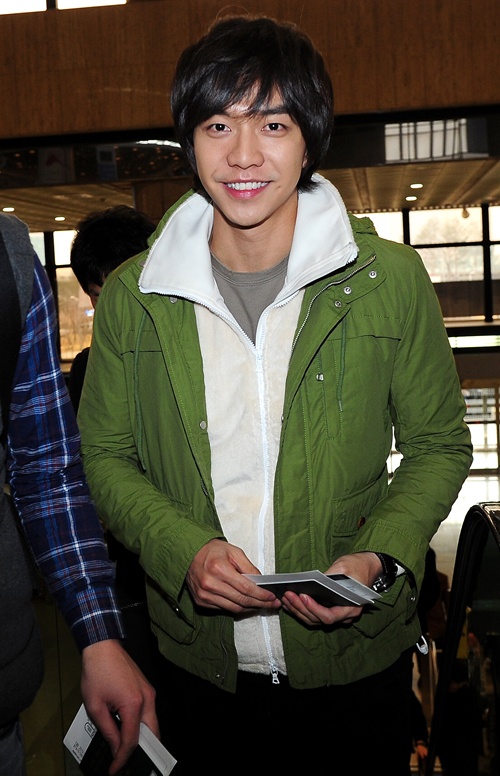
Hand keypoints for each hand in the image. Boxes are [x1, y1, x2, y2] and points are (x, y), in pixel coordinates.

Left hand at [80, 639, 157, 774]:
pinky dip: (142, 726)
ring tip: (126, 749)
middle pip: (152, 735)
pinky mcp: (147, 689)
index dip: (123, 758)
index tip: (115, 769)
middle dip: (142, 752)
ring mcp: (149, 692)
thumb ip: (108, 730)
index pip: (132, 740)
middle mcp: (147, 699)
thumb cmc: (97, 671)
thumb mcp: (95, 706)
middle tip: (127, 762)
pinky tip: (129, 730)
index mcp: (134, 704)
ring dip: (143, 738)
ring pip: (153, 724)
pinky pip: (149, 713)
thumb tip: (116, 747)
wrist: (103, 647)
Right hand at [186, 539, 280, 612]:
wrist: (190, 553)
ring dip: (250, 608)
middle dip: (260, 604)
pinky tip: (245, 604)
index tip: (272, 598)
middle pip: (241, 601)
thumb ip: (249, 567)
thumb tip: (261, 583)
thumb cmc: (213, 551)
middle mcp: (210, 584)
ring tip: (261, 605)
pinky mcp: (200, 601)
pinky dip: (236, 607)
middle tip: (272, 605)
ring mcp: (204, 595)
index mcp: (219, 569)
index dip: (261, 595)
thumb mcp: (234, 552)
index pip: (246, 588)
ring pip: (233, 608)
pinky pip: (223, 609)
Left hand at [281, 552, 382, 626]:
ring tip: (285, 597)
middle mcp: (344, 615)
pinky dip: (301, 610)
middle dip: (301, 608)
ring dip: (298, 610)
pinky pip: (314, 615)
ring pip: (314, 619)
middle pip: (318, 619)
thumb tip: (312, 583)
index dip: (314, 608)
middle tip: (288, 595)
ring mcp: (337, 614)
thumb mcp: (344, 567)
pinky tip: (290, 602)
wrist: (367, 566)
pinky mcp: (331, 609)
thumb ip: (329, 577)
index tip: (302, 596)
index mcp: (351, 607)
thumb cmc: (357, 565)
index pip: (329, 616)